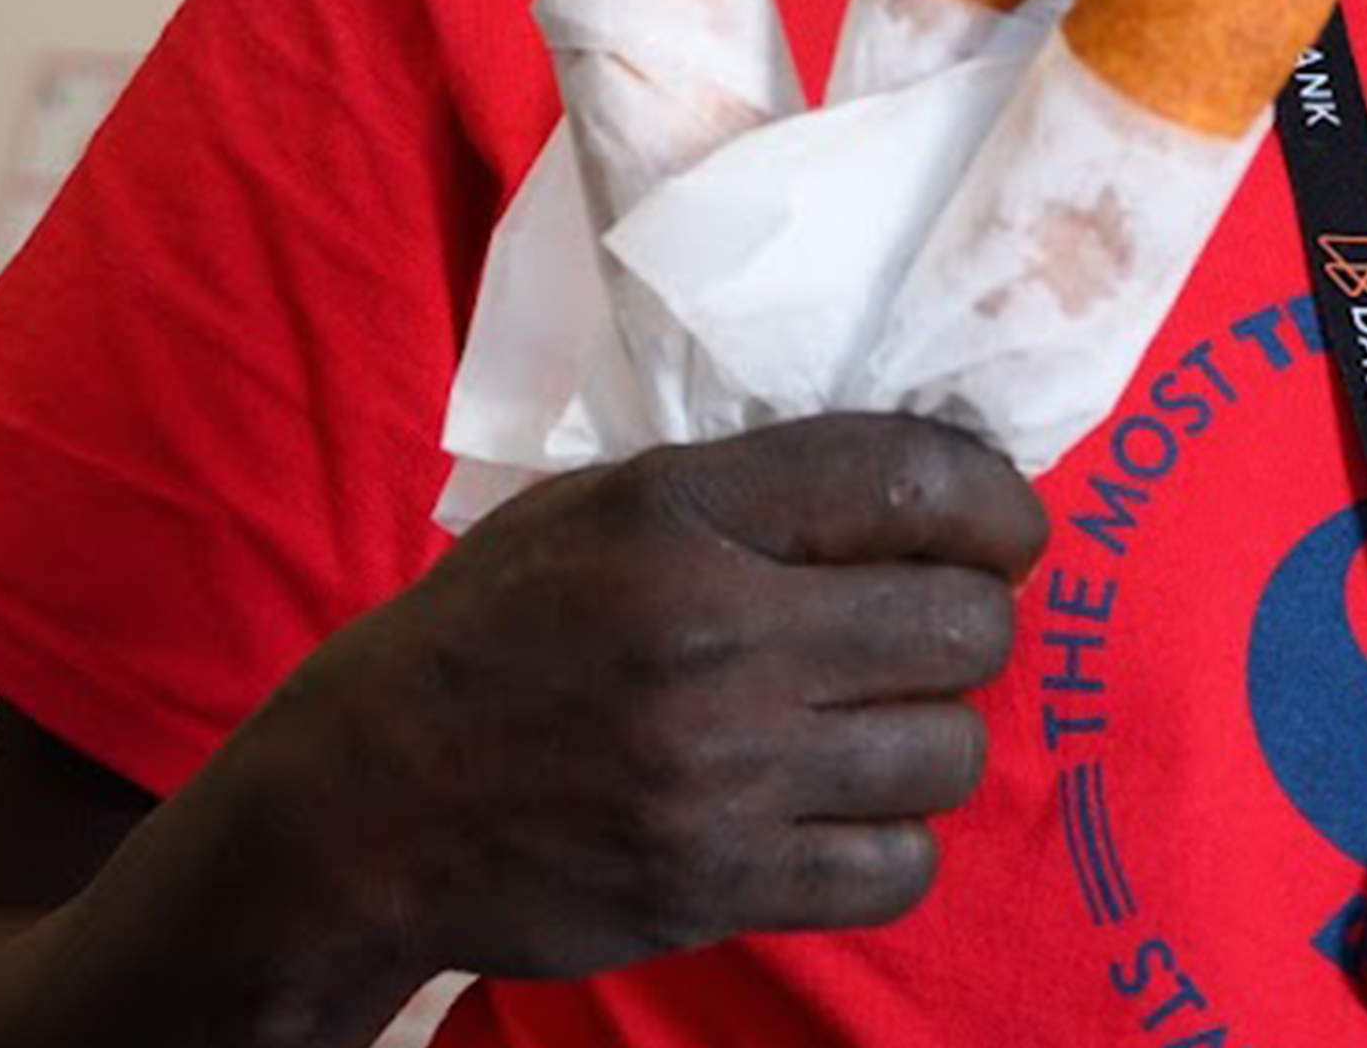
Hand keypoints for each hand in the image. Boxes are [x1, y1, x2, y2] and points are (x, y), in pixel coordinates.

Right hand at [224, 411, 1045, 988]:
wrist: (360, 809)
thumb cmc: (492, 634)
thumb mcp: (599, 505)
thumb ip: (753, 486)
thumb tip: (928, 483)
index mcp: (683, 514)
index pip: (913, 481)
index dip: (997, 504)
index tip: (1006, 530)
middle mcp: (713, 636)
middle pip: (964, 628)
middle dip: (972, 625)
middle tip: (931, 633)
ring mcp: (718, 772)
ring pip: (945, 753)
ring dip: (930, 739)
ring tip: (874, 727)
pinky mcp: (711, 884)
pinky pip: (895, 869)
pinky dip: (890, 845)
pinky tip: (842, 815)